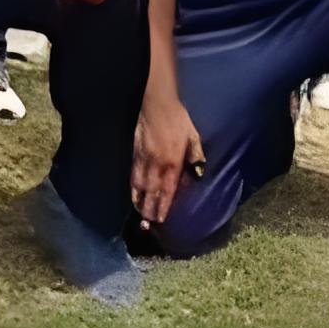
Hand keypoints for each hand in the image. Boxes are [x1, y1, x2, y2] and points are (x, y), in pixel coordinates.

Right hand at [132, 87, 205, 228]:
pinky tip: (134, 193)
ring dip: (140, 201)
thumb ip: (195, 158)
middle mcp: (156, 164)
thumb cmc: (179, 120)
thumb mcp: (194, 138)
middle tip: (148, 224)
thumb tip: (195, 175)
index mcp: (172, 162)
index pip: (167, 190)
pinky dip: (133, 186)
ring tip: (140, 214)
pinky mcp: (135, 152)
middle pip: (152, 191)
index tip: (160, 219)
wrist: (158, 103)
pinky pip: (133, 174)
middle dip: (150, 209)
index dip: (163, 206)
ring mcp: (144, 159)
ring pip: (140, 185)